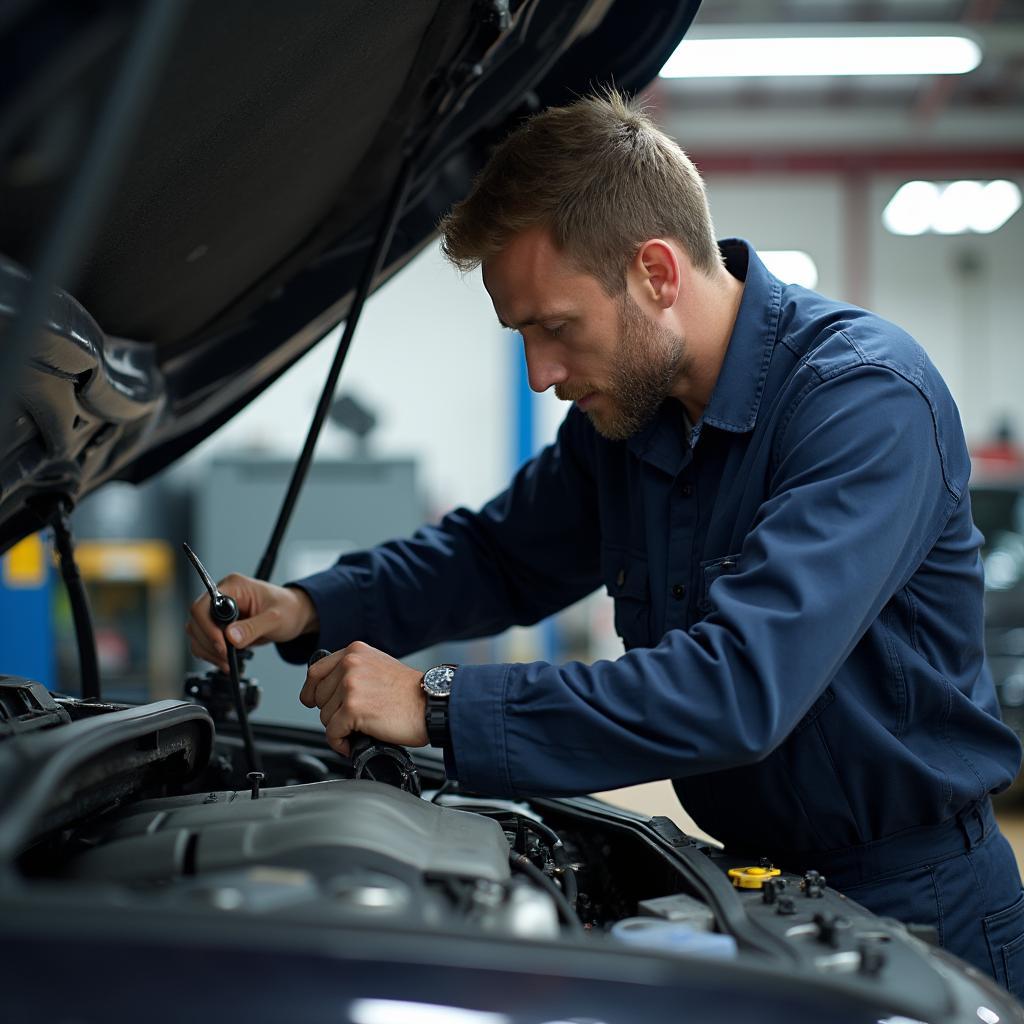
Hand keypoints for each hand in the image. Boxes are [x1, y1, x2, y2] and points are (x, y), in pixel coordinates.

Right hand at [186, 574, 318, 672]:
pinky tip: (225, 661)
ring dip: (208, 651)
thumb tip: (231, 637)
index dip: (207, 628)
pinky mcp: (220, 626)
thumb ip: (253, 628)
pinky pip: (204, 642)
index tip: (222, 645)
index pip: (203, 606)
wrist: (295, 615)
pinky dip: (211, 654)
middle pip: (196, 621)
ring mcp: (219, 612)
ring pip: (196, 634)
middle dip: (209, 643)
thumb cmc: (288, 608)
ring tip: (226, 662)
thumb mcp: (275, 619)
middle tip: (226, 657)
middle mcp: (222, 596)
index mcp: (233, 586)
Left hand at [299, 641, 426, 755]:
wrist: (432, 704)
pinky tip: (355, 742)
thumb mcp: (378, 665)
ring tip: (360, 729)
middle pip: (319, 697)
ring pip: (325, 717)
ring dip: (339, 728)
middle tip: (352, 719)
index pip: (316, 671)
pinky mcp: (353, 709)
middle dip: (332, 713)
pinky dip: (341, 743)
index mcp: (355, 652)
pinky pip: (332, 733)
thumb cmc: (411, 692)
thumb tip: (331, 688)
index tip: (312, 701)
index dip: (311, 691)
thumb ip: (354, 670)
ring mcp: (351, 686)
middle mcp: (350, 664)